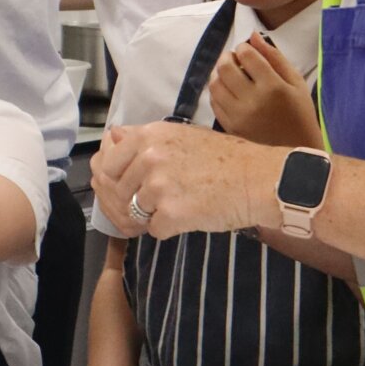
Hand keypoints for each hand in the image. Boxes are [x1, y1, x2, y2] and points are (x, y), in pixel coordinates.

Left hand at [91, 122, 271, 238]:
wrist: (259, 180)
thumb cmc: (225, 158)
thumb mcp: (181, 135)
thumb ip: (144, 138)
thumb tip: (113, 136)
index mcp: (148, 136)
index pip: (105, 163)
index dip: (116, 179)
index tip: (130, 186)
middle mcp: (148, 157)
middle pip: (117, 192)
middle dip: (134, 201)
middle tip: (160, 202)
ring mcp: (158, 186)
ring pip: (135, 212)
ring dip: (153, 215)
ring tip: (181, 205)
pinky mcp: (170, 213)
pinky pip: (155, 230)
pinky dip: (170, 229)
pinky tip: (190, 216)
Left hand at [208, 32, 320, 148]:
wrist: (297, 146)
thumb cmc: (300, 110)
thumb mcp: (295, 80)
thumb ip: (274, 56)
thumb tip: (253, 35)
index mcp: (273, 87)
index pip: (247, 55)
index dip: (243, 47)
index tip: (247, 50)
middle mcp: (253, 101)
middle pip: (225, 68)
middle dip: (227, 57)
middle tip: (234, 58)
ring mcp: (239, 116)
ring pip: (215, 85)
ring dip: (219, 73)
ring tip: (230, 73)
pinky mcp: (231, 128)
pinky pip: (214, 102)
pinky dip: (218, 91)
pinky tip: (229, 90)